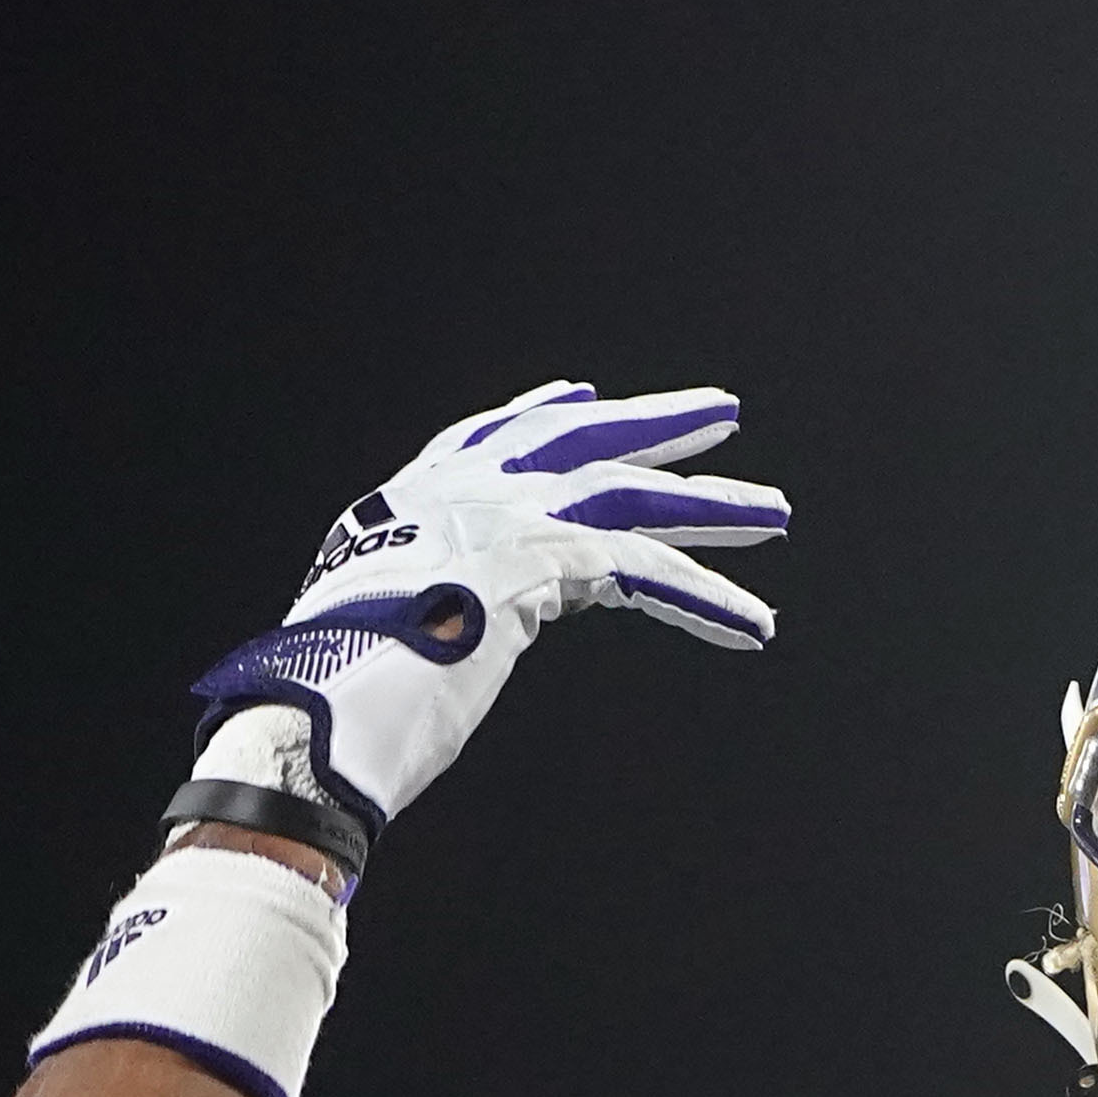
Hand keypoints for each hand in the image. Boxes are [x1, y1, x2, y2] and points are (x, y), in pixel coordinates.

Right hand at [184, 382, 784, 856]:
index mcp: (415, 503)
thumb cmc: (333, 692)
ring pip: (630, 495)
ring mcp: (506, 519)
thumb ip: (411, 613)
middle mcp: (464, 492)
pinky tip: (755, 623)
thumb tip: (415, 644)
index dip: (538, 415)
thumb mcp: (372, 629)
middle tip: (720, 415)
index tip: (581, 395)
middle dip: (654, 427)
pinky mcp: (545, 562)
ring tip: (775, 513)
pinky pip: (645, 570)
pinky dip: (705, 599)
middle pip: (580, 441)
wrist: (322, 700)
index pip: (489, 436)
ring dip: (710, 507)